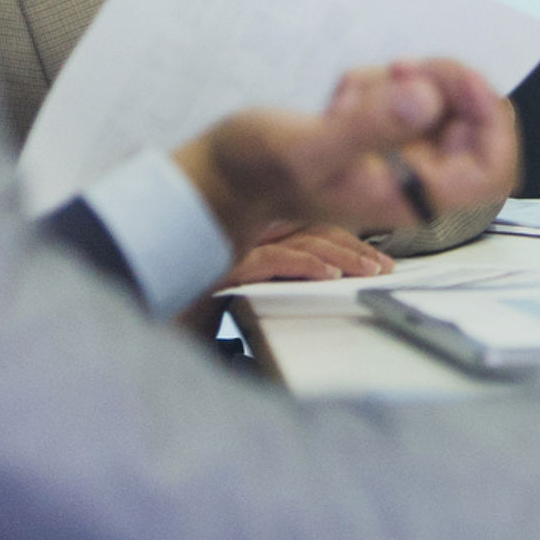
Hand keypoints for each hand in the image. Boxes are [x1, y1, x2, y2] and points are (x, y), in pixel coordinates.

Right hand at [174, 58, 519, 254]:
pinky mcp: (386, 134)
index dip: (491, 119)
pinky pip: (408, 95)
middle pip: (472, 123)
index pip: (492, 167)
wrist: (227, 172)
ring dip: (402, 82)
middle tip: (401, 67)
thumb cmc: (259, 173)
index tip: (461, 80)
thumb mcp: (310, 148)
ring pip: (440, 102)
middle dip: (439, 86)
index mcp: (411, 197)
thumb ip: (368, 128)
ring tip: (350, 93)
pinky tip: (343, 96)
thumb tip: (425, 101)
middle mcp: (415, 179)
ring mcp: (403, 156)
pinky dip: (382, 83)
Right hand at [217, 224, 393, 286]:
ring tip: (368, 271)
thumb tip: (326, 280)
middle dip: (354, 249)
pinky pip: (275, 260)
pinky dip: (305, 267)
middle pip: (315, 229)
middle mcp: (251, 231)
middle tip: (383, 268)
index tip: (378, 260)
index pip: (314, 226)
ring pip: (302, 241)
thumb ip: (283, 275)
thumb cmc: (201, 303)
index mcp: (260, 231)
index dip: (349, 241)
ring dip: (341, 258)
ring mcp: (239, 244)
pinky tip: (329, 277)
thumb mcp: (255, 287)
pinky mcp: (228, 265)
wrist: (157, 313)